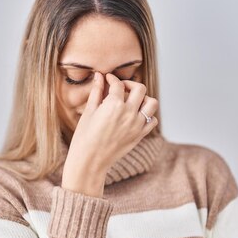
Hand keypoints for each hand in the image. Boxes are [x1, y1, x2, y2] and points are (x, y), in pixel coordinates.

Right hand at [61, 71, 158, 196]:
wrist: (90, 161)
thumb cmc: (85, 137)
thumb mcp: (89, 112)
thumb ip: (97, 92)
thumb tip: (99, 76)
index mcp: (114, 105)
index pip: (118, 84)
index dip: (112, 79)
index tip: (107, 79)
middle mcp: (129, 113)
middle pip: (140, 88)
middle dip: (130, 84)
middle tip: (121, 87)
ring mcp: (137, 125)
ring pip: (151, 103)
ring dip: (144, 98)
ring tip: (132, 101)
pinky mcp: (140, 135)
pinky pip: (152, 120)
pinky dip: (147, 115)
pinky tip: (136, 115)